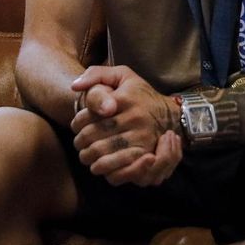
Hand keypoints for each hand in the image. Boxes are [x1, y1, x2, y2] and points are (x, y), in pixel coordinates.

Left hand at [70, 65, 176, 180]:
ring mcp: (141, 137)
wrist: (170, 113)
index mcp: (124, 99)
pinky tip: (98, 166)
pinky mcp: (146, 153)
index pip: (90, 115)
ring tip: (85, 155)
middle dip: (80, 141)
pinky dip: (105, 170)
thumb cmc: (139, 93)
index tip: (76, 125)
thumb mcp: (121, 75)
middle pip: (94, 135)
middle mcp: (134, 118)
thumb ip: (96, 74)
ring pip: (103, 153)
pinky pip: (120, 167)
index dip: (77, 122)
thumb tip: (75, 86)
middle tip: (78, 143)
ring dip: (88, 157)